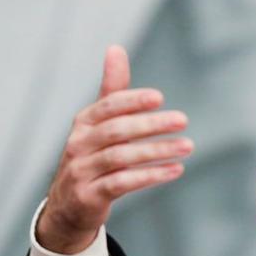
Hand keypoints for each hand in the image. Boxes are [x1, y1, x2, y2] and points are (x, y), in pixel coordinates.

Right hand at [37, 46, 191, 253]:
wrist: (68, 206)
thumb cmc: (91, 158)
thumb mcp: (98, 124)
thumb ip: (112, 91)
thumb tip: (116, 48)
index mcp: (83, 123)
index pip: (108, 106)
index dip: (132, 101)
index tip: (159, 98)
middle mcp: (78, 144)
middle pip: (117, 131)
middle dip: (151, 125)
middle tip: (183, 120)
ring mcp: (82, 171)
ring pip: (121, 157)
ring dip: (157, 151)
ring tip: (187, 146)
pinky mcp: (90, 196)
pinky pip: (122, 183)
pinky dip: (150, 175)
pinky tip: (175, 170)